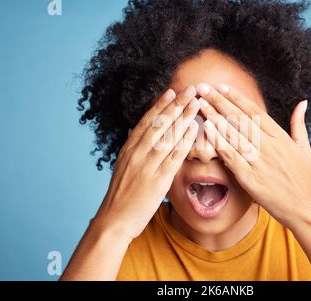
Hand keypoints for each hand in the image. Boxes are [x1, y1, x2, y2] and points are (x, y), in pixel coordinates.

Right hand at [93, 85, 199, 240]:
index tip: (171, 92)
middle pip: (159, 124)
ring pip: (168, 136)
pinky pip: (174, 156)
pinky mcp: (158, 179)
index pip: (146, 122)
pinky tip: (193, 129)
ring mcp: (147, 165)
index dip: (160, 106)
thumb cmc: (120, 195)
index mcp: (128, 149)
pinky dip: (184, 141)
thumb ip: (133, 150)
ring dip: (183, 117)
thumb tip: (138, 134)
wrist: (114, 220)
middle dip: (175, 105)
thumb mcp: (123, 167)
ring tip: (195, 103)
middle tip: (189, 89)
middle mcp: (137, 153)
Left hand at [196, 83, 310, 228]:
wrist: (304, 207)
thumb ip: (299, 123)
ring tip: (200, 105)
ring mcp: (259, 161)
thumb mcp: (303, 147)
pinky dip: (219, 141)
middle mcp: (269, 145)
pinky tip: (207, 129)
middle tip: (203, 88)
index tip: (221, 87)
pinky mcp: (250, 177)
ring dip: (214, 117)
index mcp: (279, 136)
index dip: (236, 98)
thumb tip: (302, 102)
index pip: (254, 112)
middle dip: (219, 101)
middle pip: (239, 119)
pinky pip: (231, 155)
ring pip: (233, 134)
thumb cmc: (303, 177)